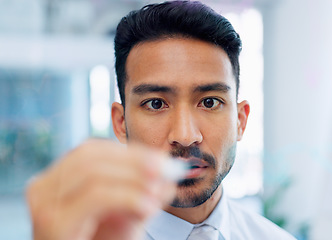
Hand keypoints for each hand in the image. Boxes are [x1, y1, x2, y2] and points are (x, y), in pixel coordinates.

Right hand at [26, 139, 175, 239]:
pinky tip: (148, 207)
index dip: (130, 152)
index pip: (92, 150)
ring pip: (92, 173)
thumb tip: (170, 172)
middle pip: (90, 155)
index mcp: (57, 179)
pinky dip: (127, 197)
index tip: (163, 160)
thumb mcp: (127, 214)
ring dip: (133, 178)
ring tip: (158, 189)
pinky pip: (95, 196)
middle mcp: (43, 187)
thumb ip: (144, 191)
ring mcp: (44, 203)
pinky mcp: (53, 222)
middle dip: (134, 160)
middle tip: (167, 169)